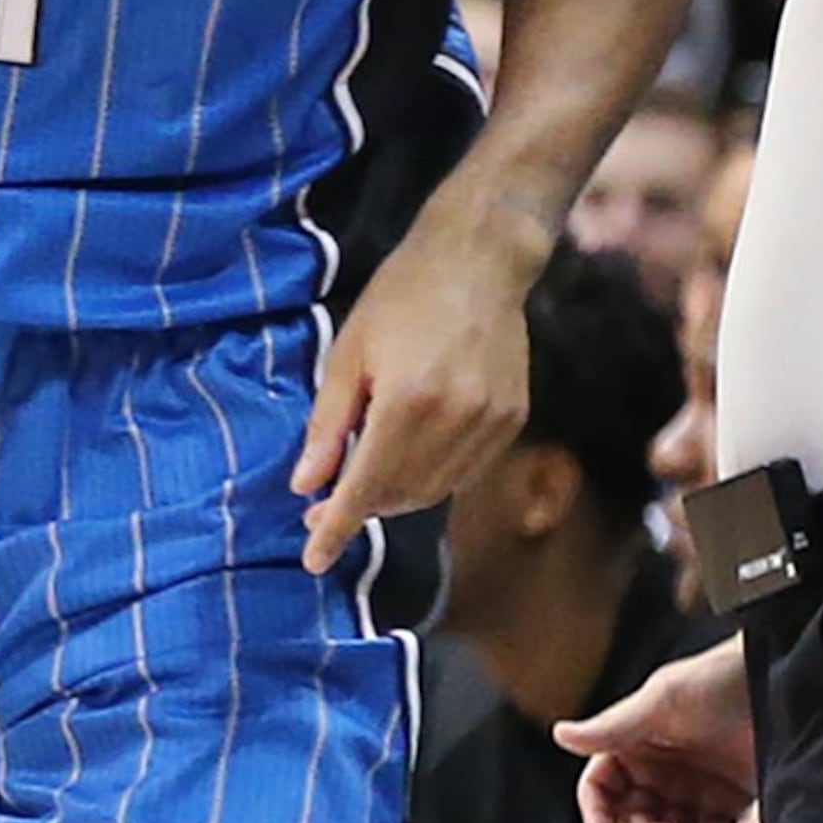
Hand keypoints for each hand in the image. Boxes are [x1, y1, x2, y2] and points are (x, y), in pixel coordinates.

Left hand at [293, 210, 541, 573]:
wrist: (477, 263)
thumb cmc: (398, 300)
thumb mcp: (345, 356)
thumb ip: (328, 426)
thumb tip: (307, 484)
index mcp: (408, 402)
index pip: (366, 485)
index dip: (338, 527)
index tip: (313, 560)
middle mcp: (457, 420)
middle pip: (402, 494)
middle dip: (361, 510)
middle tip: (321, 509)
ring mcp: (493, 422)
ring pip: (435, 489)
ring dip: (394, 498)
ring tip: (360, 484)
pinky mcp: (514, 418)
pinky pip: (465, 471)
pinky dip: (430, 478)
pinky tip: (405, 462)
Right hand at [556, 637, 754, 822]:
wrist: (782, 688)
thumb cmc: (716, 682)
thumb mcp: (663, 702)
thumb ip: (614, 727)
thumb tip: (560, 735)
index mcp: (631, 748)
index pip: (600, 790)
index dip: (597, 818)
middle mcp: (657, 772)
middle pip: (634, 820)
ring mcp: (693, 790)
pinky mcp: (729, 803)